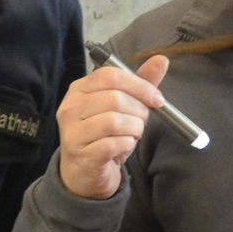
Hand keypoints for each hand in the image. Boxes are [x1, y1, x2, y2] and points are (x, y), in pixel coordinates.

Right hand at [55, 54, 170, 199]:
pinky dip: (127, 145)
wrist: (84, 172)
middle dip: (139, 111)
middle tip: (141, 123)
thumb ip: (140, 83)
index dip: (139, 85)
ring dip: (134, 130)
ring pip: (115, 121)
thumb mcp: (121, 106)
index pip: (111, 75)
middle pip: (115, 98)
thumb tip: (161, 59)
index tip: (157, 99)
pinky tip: (123, 148)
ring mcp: (73, 131)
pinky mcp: (81, 154)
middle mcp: (71, 107)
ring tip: (132, 136)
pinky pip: (114, 144)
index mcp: (80, 89)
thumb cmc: (103, 134)